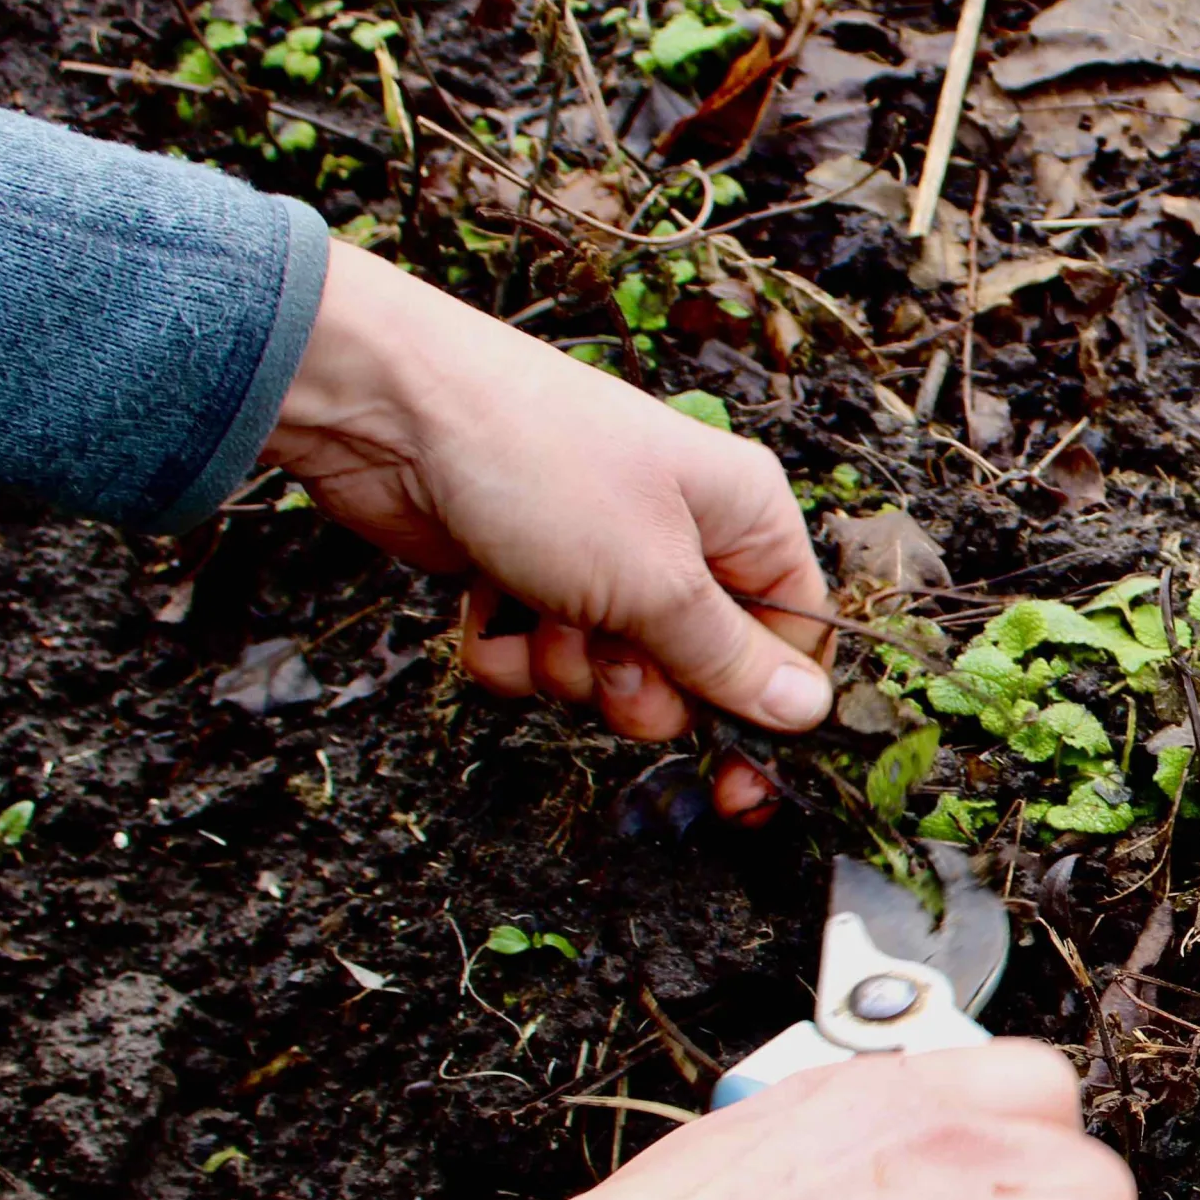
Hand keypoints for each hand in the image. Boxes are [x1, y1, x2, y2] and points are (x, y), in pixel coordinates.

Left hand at [263, 240, 833, 818]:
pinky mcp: (530, 578)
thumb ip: (730, 658)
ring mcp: (601, 558)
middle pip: (697, 674)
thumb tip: (808, 710)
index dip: (764, 712)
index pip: (793, 638)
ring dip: (569, 667)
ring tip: (539, 607)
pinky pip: (541, 661)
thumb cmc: (540, 464)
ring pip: (613, 676)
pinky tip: (490, 605)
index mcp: (744, 516)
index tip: (737, 785)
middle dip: (641, 685)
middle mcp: (681, 537)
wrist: (392, 414)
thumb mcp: (654, 579)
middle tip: (608, 646)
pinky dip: (511, 651)